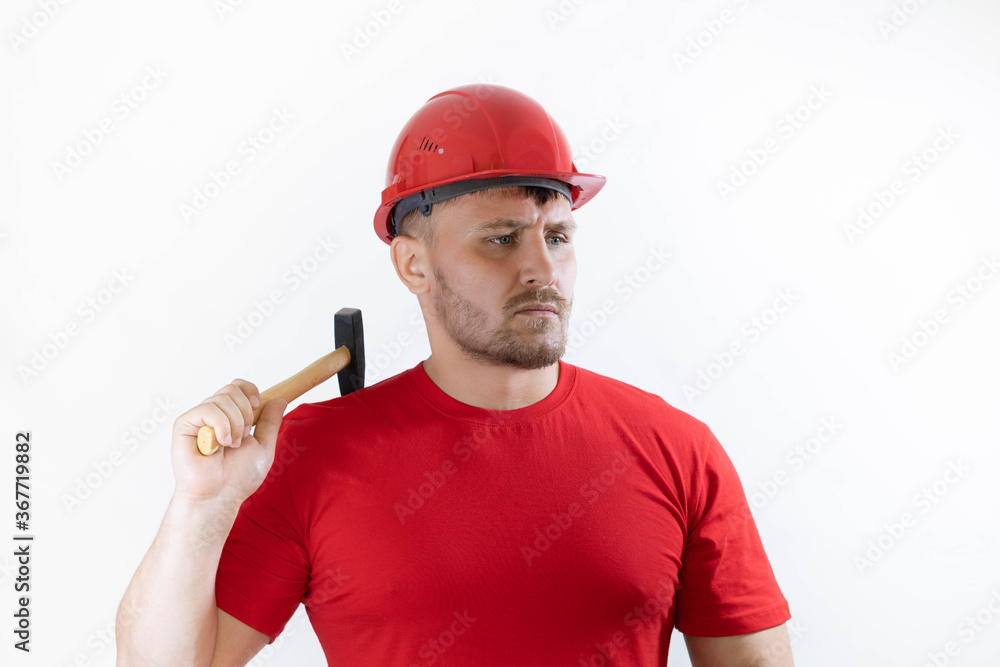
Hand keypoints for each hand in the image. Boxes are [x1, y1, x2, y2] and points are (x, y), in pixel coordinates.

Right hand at [170, 379, 287, 507]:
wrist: (219, 496)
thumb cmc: (238, 477)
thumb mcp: (263, 446)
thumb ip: (270, 421)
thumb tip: (279, 399)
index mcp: (229, 417)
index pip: (237, 386)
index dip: (250, 391)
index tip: (257, 406)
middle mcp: (212, 415)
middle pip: (231, 389)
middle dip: (246, 412)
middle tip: (242, 437)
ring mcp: (198, 419)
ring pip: (222, 398)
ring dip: (235, 424)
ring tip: (230, 445)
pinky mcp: (184, 425)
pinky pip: (207, 409)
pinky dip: (221, 425)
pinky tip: (220, 444)